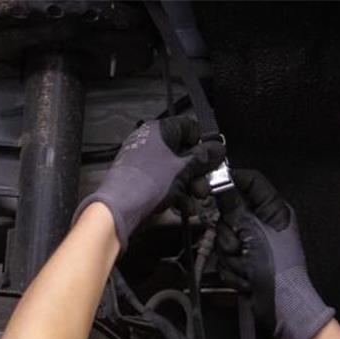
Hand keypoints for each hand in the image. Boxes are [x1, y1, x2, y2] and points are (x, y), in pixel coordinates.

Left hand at [74, 116, 224, 250]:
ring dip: (189, 187)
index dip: (204, 142)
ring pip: (176, 171)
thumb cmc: (146, 183)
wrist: (119, 210)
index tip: (213, 158)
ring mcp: (144, 163)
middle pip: (184, 153)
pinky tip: (182, 207)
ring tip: (195, 200)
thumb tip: (219, 149)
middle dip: (198, 172)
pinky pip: (165, 184)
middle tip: (204, 185)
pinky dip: (176, 194)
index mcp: (159, 131)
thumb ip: (204, 158)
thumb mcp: (184, 169)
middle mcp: (150, 143)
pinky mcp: (142, 182)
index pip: (189, 127)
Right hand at [217, 170, 334, 338]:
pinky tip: (245, 280)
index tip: (210, 186)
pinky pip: (226, 258)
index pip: (250, 181)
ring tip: (245, 267)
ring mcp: (253, 243)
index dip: (231, 180)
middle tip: (237, 244)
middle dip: (228, 232)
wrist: (282, 306)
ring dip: (230, 255)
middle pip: (230, 212)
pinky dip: (232, 271)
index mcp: (274, 209)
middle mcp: (263, 222)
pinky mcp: (245, 263)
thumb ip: (233, 205)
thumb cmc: (276, 265)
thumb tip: (219, 181)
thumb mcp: (253, 230)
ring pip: (224, 237)